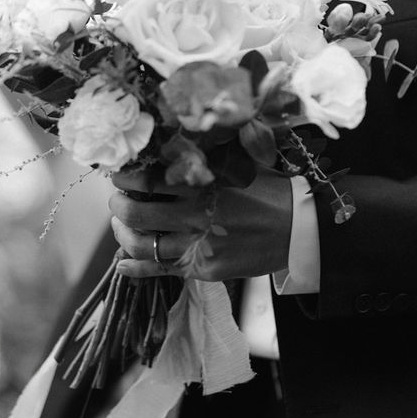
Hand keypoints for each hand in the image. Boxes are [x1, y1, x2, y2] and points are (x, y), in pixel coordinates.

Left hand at [109, 168, 292, 281]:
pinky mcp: (204, 269)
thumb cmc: (268, 191)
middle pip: (136, 214)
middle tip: (117, 199)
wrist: (299, 229)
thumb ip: (203, 158)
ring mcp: (199, 246)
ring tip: (121, 225)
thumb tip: (165, 147)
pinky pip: (160, 270)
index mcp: (204, 185)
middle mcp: (197, 216)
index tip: (118, 174)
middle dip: (118, 205)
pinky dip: (135, 269)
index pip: (148, 181)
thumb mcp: (237, 165)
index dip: (125, 178)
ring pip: (143, 245)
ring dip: (122, 234)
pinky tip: (122, 263)